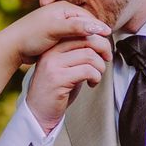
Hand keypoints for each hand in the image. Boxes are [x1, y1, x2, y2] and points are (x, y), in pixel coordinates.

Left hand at [2, 1, 110, 65]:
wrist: (12, 47)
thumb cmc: (29, 36)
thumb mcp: (53, 29)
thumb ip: (75, 27)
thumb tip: (96, 27)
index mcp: (63, 8)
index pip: (88, 18)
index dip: (99, 29)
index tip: (108, 39)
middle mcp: (62, 15)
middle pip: (86, 26)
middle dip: (97, 38)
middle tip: (105, 51)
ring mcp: (59, 26)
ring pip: (81, 35)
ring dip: (90, 44)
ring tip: (98, 55)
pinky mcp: (56, 37)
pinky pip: (74, 42)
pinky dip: (81, 48)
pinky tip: (84, 57)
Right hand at [14, 5, 111, 129]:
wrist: (39, 113)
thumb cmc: (56, 91)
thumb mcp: (66, 68)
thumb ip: (78, 54)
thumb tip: (101, 42)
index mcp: (52, 47)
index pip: (79, 32)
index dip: (98, 39)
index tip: (104, 51)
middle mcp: (50, 53)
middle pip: (86, 40)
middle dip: (103, 49)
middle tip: (107, 59)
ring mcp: (53, 65)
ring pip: (89, 55)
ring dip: (100, 66)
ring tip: (97, 76)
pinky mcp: (58, 79)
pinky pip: (87, 71)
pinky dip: (96, 77)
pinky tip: (91, 84)